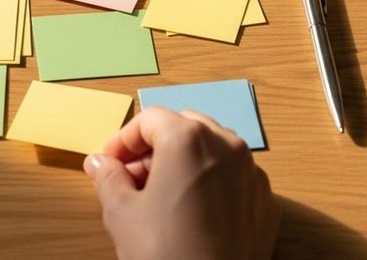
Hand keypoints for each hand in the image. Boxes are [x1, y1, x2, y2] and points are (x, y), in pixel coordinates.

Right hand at [84, 108, 280, 259]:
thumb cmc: (168, 255)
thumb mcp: (121, 213)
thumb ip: (108, 177)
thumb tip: (100, 164)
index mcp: (188, 140)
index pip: (149, 119)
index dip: (123, 140)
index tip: (109, 162)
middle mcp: (227, 146)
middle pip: (184, 127)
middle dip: (155, 147)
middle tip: (132, 176)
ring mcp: (252, 174)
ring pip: (213, 149)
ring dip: (184, 162)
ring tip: (161, 196)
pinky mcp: (266, 202)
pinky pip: (235, 177)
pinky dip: (212, 183)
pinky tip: (192, 213)